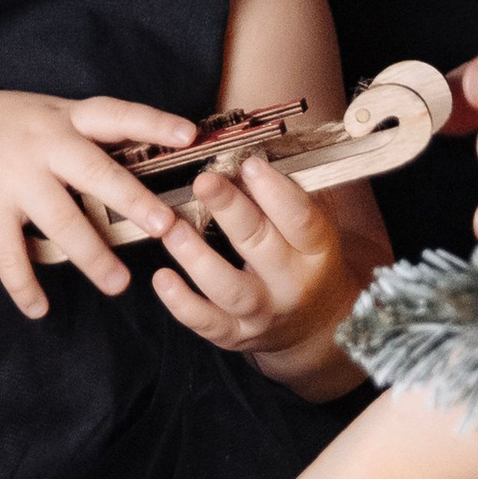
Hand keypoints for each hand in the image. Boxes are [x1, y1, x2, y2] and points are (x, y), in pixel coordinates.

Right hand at [0, 91, 191, 315]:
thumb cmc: (5, 127)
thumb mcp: (48, 115)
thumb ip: (89, 135)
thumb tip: (152, 158)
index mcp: (64, 119)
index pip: (115, 115)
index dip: (152, 123)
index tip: (189, 134)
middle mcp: (41, 145)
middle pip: (94, 173)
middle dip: (132, 201)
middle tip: (164, 227)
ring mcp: (12, 178)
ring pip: (60, 221)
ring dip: (91, 256)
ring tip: (118, 284)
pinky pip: (9, 255)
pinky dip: (24, 285)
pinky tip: (40, 309)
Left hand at [148, 150, 355, 378]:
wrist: (316, 323)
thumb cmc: (307, 257)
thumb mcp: (315, 222)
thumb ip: (292, 188)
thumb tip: (256, 142)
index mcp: (317, 250)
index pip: (301, 219)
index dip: (276, 191)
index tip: (249, 162)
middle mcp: (293, 284)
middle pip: (261, 246)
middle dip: (231, 211)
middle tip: (203, 180)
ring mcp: (263, 313)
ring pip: (228, 288)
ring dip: (196, 256)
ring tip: (169, 226)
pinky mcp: (235, 335)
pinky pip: (206, 323)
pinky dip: (181, 303)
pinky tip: (160, 277)